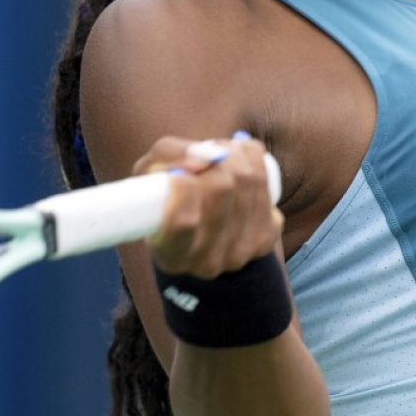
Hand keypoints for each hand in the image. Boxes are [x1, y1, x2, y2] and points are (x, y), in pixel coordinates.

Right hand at [132, 134, 283, 276]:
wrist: (205, 229)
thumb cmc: (167, 197)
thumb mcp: (148, 177)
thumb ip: (166, 157)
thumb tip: (203, 158)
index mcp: (172, 256)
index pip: (183, 221)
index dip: (184, 187)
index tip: (178, 172)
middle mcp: (208, 262)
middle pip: (221, 188)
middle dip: (213, 158)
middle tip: (204, 154)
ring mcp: (241, 252)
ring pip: (248, 179)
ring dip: (234, 153)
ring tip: (220, 153)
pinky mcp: (265, 237)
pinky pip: (266, 180)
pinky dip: (253, 158)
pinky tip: (241, 159)